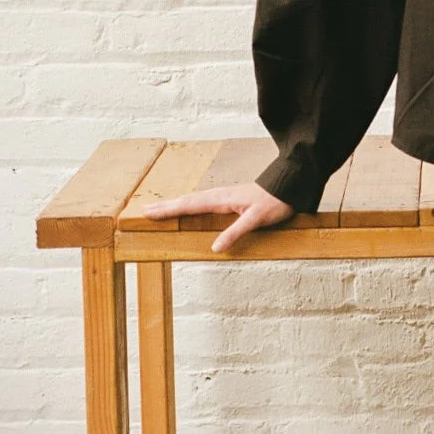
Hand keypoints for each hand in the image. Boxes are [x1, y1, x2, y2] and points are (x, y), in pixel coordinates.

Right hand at [139, 182, 294, 254]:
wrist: (289, 185)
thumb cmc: (274, 201)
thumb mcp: (256, 220)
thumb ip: (235, 232)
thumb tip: (214, 248)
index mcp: (221, 199)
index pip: (189, 206)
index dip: (169, 210)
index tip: (149, 213)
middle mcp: (219, 195)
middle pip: (186, 200)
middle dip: (165, 206)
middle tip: (143, 210)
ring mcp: (223, 195)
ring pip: (193, 199)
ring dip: (174, 203)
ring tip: (158, 208)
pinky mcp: (229, 197)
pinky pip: (202, 200)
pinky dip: (189, 203)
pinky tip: (187, 206)